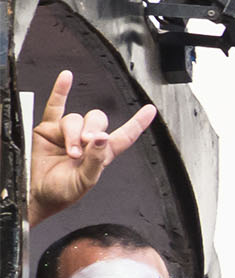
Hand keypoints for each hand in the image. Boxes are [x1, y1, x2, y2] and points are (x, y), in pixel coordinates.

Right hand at [29, 70, 156, 225]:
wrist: (36, 194)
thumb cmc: (62, 192)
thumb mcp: (84, 181)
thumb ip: (95, 160)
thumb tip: (102, 137)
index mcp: (102, 154)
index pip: (125, 136)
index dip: (137, 123)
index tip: (149, 109)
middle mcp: (87, 141)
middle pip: (98, 120)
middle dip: (92, 131)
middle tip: (84, 145)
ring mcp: (68, 133)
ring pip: (75, 119)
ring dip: (72, 134)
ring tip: (69, 151)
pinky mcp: (48, 129)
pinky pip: (55, 105)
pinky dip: (61, 90)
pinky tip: (66, 77)